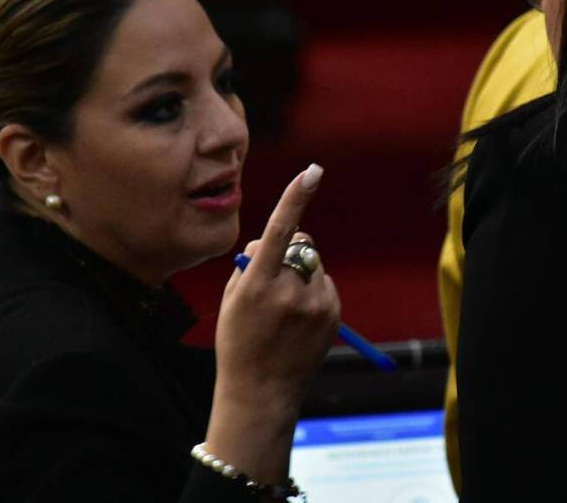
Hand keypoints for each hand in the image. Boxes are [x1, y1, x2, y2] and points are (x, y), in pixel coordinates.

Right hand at [204, 164, 340, 482]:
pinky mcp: (332, 314)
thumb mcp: (233, 300)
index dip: (295, 198)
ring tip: (285, 312)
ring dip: (302, 275)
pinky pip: (325, 285)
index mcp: (258, 284)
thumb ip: (252, 263)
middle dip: (291, 250)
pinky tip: (299, 321)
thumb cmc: (239, 342)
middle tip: (274, 278)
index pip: (279, 231)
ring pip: (313, 266)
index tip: (312, 171)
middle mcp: (290, 291)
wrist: (260, 393)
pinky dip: (314, 293)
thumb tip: (273, 238)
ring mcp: (315, 304)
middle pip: (302, 245)